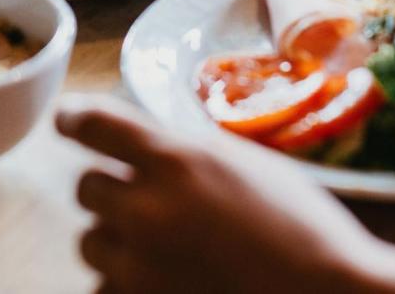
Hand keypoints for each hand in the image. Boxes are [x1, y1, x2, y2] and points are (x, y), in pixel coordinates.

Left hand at [55, 96, 388, 292]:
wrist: (327, 293)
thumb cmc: (301, 226)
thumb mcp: (242, 163)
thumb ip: (184, 152)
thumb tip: (136, 145)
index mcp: (177, 160)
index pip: (93, 123)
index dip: (74, 118)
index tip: (67, 121)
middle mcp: (148, 209)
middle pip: (86, 186)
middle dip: (112, 189)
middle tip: (147, 199)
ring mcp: (141, 266)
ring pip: (90, 240)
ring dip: (115, 238)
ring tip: (161, 245)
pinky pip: (104, 288)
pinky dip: (124, 283)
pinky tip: (162, 279)